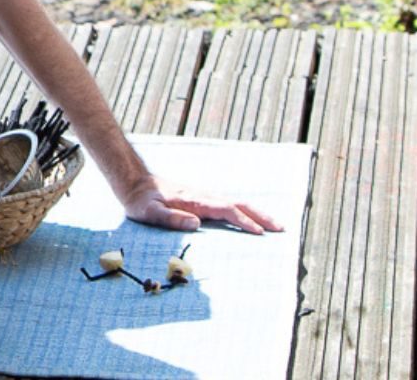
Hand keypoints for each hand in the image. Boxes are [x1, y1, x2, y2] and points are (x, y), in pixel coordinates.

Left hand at [119, 175, 281, 234]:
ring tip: (274, 226)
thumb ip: (171, 218)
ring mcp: (204, 198)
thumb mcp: (150, 213)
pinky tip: (250, 220)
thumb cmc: (141, 202)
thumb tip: (197, 224)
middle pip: (238, 204)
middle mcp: (203, 197)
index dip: (243, 221)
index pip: (226, 210)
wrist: (135, 185)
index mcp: (195, 201)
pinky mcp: (201, 201)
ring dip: (256, 213)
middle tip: (281, 228)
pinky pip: (228, 206)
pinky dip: (244, 212)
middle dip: (260, 216)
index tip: (259, 233)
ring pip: (236, 203)